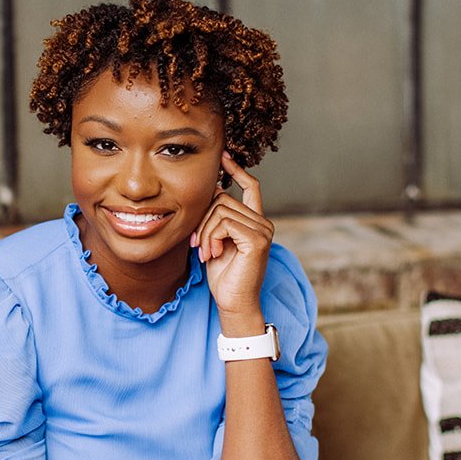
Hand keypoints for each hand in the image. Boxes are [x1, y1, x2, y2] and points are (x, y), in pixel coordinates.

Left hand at [190, 153, 273, 320]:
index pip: (251, 187)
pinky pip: (225, 223)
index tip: (224, 157)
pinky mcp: (257, 239)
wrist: (233, 302)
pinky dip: (211, 237)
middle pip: (224, 199)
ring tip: (204, 252)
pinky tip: (210, 254)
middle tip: (197, 244)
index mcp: (255, 222)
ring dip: (204, 232)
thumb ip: (215, 219)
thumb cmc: (223, 276)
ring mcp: (263, 230)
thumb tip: (209, 192)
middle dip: (202, 219)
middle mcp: (263, 223)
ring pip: (221, 210)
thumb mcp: (215, 241)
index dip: (237, 170)